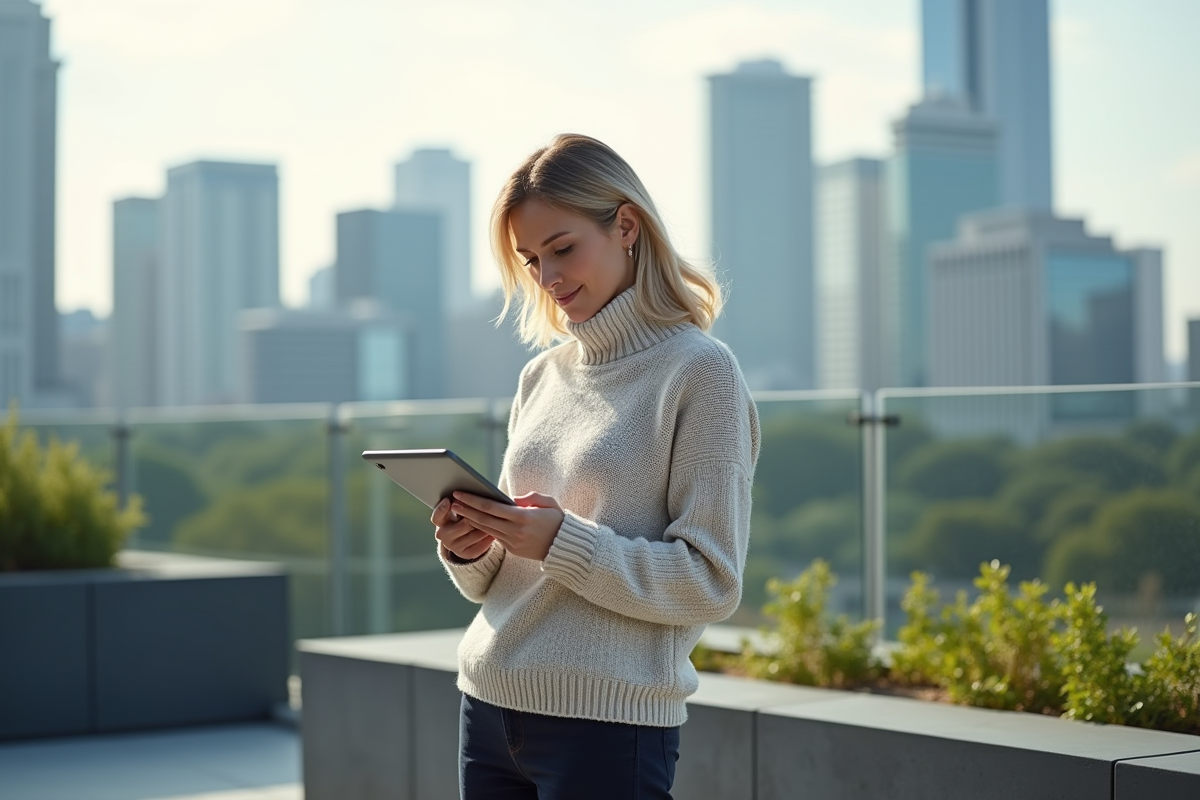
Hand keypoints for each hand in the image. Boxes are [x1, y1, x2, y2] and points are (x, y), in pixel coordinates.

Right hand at [432, 497, 494, 560]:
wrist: (464, 537)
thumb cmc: (462, 517)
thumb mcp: (458, 510)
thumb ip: (460, 504)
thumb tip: (469, 495)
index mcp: (440, 521)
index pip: (437, 516)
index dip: (442, 509)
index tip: (449, 500)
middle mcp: (443, 535)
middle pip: (462, 526)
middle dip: (474, 518)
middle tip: (483, 512)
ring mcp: (453, 546)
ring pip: (473, 536)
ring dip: (485, 529)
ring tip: (495, 522)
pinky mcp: (464, 554)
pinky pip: (479, 547)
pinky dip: (487, 540)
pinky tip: (494, 534)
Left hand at [450, 491, 564, 561]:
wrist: (565, 547)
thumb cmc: (557, 520)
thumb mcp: (549, 502)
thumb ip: (530, 497)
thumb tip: (512, 499)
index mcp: (523, 517)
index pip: (491, 507)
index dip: (473, 500)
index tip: (460, 494)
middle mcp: (515, 531)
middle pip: (483, 519)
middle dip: (466, 509)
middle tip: (452, 501)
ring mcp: (512, 542)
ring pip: (486, 529)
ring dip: (470, 520)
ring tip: (458, 510)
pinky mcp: (512, 549)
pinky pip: (494, 537)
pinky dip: (482, 529)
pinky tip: (473, 521)